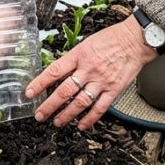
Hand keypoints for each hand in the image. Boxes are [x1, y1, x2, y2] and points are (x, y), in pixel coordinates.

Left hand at [24, 15, 159, 129]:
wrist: (136, 40)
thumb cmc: (112, 38)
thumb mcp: (86, 43)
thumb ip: (74, 59)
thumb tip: (59, 73)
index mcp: (79, 55)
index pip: (54, 71)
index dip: (39, 84)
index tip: (29, 93)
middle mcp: (89, 70)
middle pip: (64, 91)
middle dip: (49, 106)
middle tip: (39, 115)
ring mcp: (101, 81)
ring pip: (79, 103)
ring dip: (66, 115)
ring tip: (57, 122)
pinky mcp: (114, 89)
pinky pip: (99, 108)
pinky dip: (89, 119)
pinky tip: (81, 125)